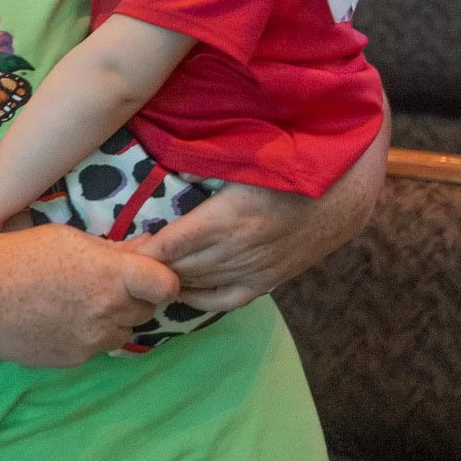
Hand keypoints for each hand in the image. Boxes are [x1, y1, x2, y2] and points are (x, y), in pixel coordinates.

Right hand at [0, 222, 177, 367]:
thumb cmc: (18, 254)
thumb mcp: (68, 240)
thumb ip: (112, 251)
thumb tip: (147, 248)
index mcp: (110, 276)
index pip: (166, 286)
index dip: (162, 279)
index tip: (150, 274)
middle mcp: (107, 313)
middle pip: (146, 309)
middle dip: (134, 296)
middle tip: (106, 281)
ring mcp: (90, 342)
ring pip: (122, 331)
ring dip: (112, 317)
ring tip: (79, 300)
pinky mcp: (73, 360)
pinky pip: (96, 346)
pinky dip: (88, 333)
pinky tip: (59, 317)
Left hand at [135, 180, 347, 313]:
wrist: (340, 197)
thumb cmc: (288, 168)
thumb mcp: (245, 161)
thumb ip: (206, 163)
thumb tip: (170, 161)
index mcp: (228, 217)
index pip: (172, 242)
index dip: (143, 248)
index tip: (120, 247)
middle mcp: (238, 249)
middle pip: (180, 267)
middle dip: (149, 267)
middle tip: (124, 262)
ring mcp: (253, 270)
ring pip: (199, 283)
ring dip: (170, 281)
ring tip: (145, 276)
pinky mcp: (268, 282)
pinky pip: (226, 300)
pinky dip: (199, 300)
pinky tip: (181, 293)